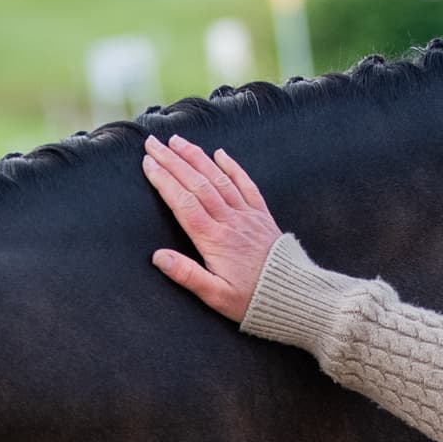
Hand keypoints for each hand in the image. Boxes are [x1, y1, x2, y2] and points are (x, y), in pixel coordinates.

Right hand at [144, 133, 282, 321]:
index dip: (164, 180)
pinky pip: (246, 184)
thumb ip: (187, 275)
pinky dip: (232, 167)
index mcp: (214, 240)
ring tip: (178, 141)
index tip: (148, 163)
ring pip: (218, 178)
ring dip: (197, 157)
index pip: (183, 202)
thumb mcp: (216, 296)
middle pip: (197, 183)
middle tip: (153, 143)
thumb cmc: (253, 300)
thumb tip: (158, 257)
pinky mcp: (262, 216)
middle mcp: (230, 221)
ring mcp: (247, 215)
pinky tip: (220, 153)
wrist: (294, 295)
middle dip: (173, 160)